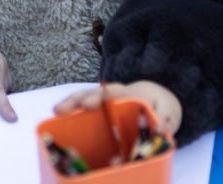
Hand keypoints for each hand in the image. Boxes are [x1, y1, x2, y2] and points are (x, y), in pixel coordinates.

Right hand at [54, 80, 182, 136]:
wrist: (157, 100)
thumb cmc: (160, 106)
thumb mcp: (167, 112)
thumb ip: (164, 120)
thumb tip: (160, 131)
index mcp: (130, 93)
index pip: (115, 92)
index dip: (102, 97)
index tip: (91, 103)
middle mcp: (113, 95)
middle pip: (94, 93)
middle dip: (78, 100)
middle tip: (61, 109)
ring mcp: (104, 103)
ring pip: (84, 99)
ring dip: (69, 105)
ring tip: (55, 112)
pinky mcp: (99, 114)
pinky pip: (83, 112)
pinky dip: (71, 115)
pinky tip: (59, 123)